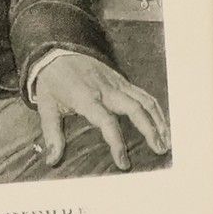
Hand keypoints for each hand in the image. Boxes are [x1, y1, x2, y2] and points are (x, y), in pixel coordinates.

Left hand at [31, 51, 168, 171]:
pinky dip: (155, 109)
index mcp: (86, 97)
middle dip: (150, 130)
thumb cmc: (52, 80)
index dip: (117, 144)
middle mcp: (106, 89)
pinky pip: (143, 94)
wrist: (57, 50)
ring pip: (144, 100)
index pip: (107, 122)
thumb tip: (51, 161)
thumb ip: (52, 134)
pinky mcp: (121, 80)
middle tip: (159, 150)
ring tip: (166, 141)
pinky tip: (161, 123)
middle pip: (135, 109)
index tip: (123, 163)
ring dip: (158, 120)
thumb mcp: (46, 106)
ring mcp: (116, 83)